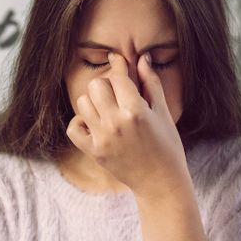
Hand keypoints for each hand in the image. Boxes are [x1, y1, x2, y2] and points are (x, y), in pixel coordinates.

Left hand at [65, 52, 188, 199]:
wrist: (160, 182)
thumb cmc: (167, 146)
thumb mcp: (163, 113)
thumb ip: (151, 83)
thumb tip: (142, 58)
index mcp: (136, 111)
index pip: (117, 76)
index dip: (119, 66)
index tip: (117, 59)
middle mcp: (116, 123)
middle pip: (96, 86)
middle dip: (106, 84)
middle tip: (117, 93)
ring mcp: (102, 138)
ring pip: (83, 103)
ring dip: (94, 102)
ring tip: (107, 109)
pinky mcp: (93, 152)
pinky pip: (73, 128)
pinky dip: (80, 123)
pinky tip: (95, 124)